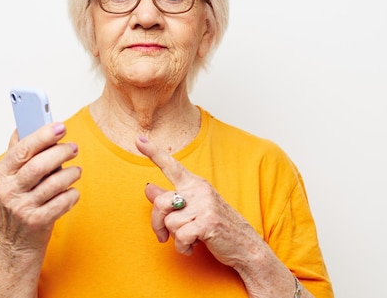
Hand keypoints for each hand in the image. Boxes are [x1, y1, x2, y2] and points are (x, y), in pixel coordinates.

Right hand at [0, 122, 81, 251]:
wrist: (13, 245)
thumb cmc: (16, 204)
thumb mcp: (9, 179)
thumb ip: (17, 153)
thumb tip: (23, 124)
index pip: (21, 149)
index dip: (43, 135)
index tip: (60, 126)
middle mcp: (7, 191)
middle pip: (39, 164)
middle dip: (61, 152)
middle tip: (73, 148)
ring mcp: (22, 208)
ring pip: (54, 182)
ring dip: (70, 173)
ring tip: (75, 171)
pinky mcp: (37, 222)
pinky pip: (63, 201)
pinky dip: (72, 193)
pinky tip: (71, 191)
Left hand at [137, 136, 264, 268]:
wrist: (246, 246)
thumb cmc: (217, 227)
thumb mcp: (193, 209)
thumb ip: (170, 199)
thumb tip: (148, 189)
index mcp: (196, 184)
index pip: (171, 166)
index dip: (153, 152)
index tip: (139, 139)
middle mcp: (200, 190)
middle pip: (160, 202)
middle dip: (157, 223)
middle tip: (163, 236)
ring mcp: (206, 206)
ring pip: (169, 223)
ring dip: (175, 238)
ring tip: (190, 239)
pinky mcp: (208, 223)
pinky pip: (180, 237)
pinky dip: (183, 248)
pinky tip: (193, 247)